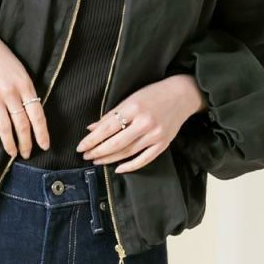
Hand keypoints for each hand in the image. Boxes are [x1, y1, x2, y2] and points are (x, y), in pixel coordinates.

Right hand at [0, 20, 49, 158]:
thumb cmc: (1, 56)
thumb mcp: (20, 71)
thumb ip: (26, 91)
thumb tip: (31, 114)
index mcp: (24, 85)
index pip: (37, 114)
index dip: (41, 133)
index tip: (44, 146)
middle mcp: (10, 92)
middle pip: (21, 124)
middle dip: (26, 142)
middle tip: (27, 154)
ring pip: (4, 127)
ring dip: (10, 143)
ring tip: (12, 152)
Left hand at [76, 74, 205, 172]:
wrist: (182, 95)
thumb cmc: (153, 95)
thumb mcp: (130, 99)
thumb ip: (111, 115)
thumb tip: (91, 128)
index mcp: (134, 108)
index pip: (107, 128)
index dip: (92, 140)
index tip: (80, 147)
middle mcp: (145, 123)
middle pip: (116, 143)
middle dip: (97, 151)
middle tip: (85, 156)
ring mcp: (155, 135)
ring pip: (127, 152)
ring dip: (109, 159)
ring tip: (96, 160)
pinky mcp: (163, 144)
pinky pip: (144, 159)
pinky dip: (130, 166)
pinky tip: (117, 169)